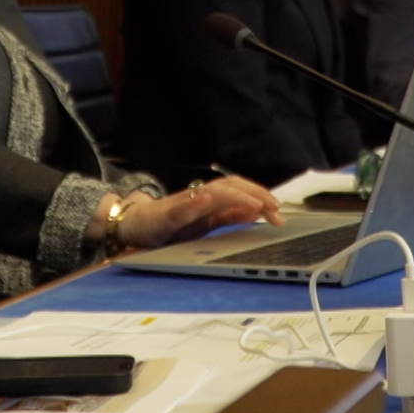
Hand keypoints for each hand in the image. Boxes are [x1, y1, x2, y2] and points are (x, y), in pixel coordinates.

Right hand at [110, 177, 282, 249]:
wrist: (136, 226)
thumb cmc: (172, 225)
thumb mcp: (207, 223)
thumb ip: (230, 217)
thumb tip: (256, 213)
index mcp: (212, 202)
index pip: (241, 192)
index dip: (260, 198)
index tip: (278, 211)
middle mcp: (200, 198)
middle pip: (232, 186)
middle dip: (255, 194)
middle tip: (274, 207)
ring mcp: (184, 205)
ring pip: (213, 193)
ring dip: (236, 196)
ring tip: (255, 203)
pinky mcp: (166, 215)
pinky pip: (181, 208)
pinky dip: (195, 202)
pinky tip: (207, 199)